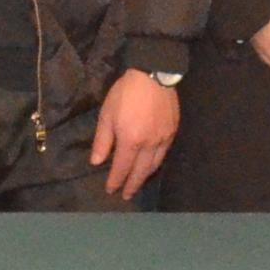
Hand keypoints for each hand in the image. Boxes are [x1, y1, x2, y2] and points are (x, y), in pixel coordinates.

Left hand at [90, 69, 180, 199]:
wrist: (153, 74)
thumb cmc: (125, 93)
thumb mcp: (107, 115)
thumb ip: (103, 141)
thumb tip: (97, 161)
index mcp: (131, 140)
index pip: (122, 168)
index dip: (116, 181)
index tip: (110, 190)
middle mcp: (149, 144)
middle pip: (141, 172)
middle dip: (132, 185)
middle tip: (126, 195)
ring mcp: (163, 139)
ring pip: (155, 165)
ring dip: (145, 176)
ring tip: (137, 182)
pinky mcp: (173, 131)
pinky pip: (164, 153)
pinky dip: (156, 163)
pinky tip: (151, 163)